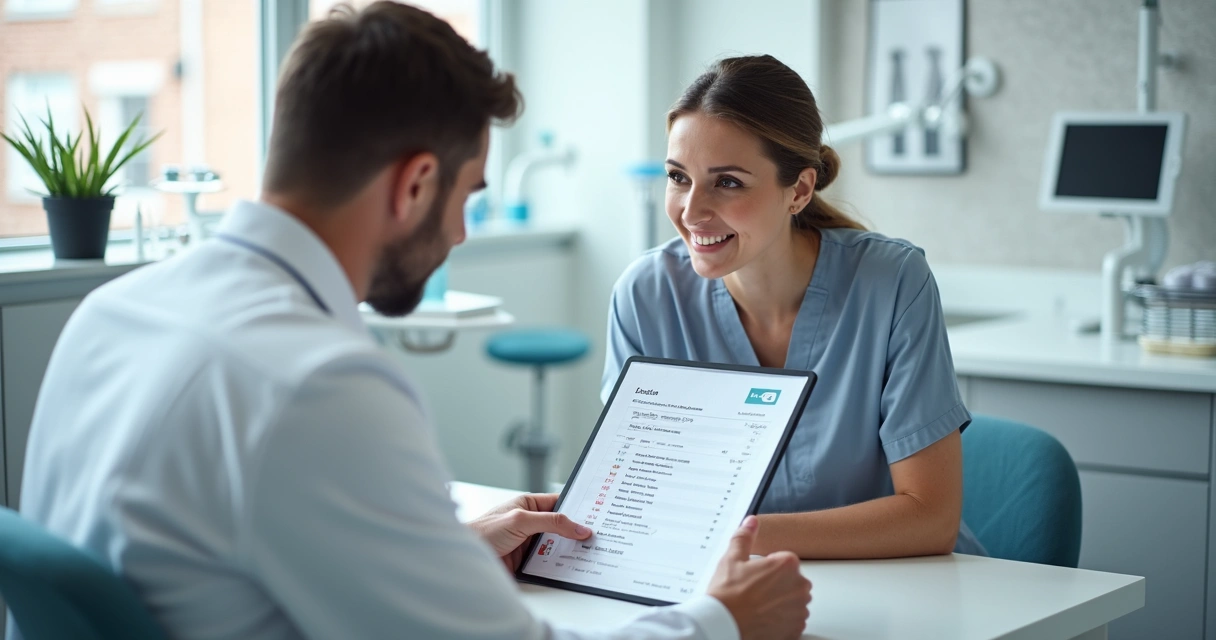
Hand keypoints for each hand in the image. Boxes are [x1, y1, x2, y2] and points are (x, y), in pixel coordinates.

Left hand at [466, 493, 591, 571]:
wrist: (465, 557)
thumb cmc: (483, 531)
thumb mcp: (521, 520)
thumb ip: (552, 522)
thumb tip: (579, 526)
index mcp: (528, 505)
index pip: (559, 503)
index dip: (577, 508)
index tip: (596, 515)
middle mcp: (530, 523)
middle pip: (561, 526)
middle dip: (576, 531)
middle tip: (598, 536)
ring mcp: (529, 543)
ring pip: (556, 545)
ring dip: (568, 550)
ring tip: (589, 553)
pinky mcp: (527, 561)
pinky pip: (548, 562)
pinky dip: (559, 565)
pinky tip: (571, 567)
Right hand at [707, 516, 811, 639]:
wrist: (724, 625)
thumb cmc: (728, 595)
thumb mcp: (732, 559)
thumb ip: (745, 537)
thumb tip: (751, 522)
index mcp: (787, 564)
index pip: (785, 561)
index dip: (768, 568)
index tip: (755, 576)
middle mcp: (799, 586)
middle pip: (792, 581)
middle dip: (778, 585)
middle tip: (754, 591)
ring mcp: (799, 609)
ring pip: (794, 601)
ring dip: (781, 603)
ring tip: (758, 606)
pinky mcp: (796, 628)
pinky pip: (794, 621)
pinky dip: (783, 620)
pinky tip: (764, 618)